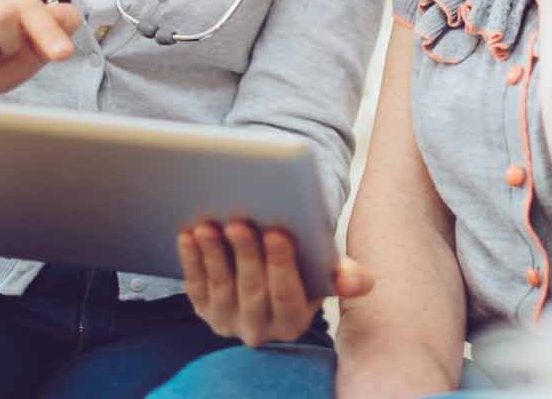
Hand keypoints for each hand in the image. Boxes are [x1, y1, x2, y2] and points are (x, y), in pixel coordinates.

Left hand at [178, 220, 374, 346]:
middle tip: (239, 222)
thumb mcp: (325, 273)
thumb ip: (343, 276)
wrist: (269, 278)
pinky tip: (189, 235)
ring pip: (220, 287)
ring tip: (210, 225)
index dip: (281, 265)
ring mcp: (227, 322)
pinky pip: (195, 286)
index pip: (287, 296)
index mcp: (293, 322)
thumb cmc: (303, 269)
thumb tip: (362, 283)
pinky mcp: (203, 310)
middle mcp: (258, 329)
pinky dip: (191, 260)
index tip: (277, 233)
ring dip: (214, 255)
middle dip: (245, 255)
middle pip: (251, 290)